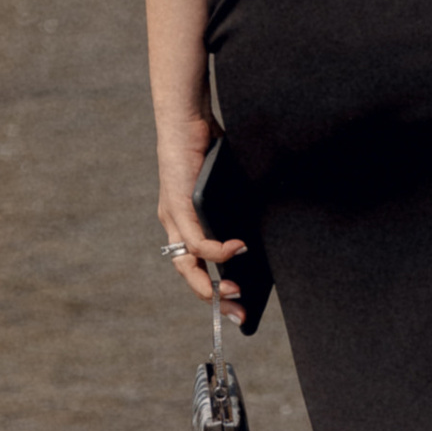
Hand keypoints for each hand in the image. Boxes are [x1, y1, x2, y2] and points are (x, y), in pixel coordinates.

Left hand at [156, 115, 245, 312]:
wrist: (187, 117)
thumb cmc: (207, 147)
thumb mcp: (225, 187)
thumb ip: (234, 210)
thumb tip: (257, 233)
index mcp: (184, 220)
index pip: (194, 264)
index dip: (214, 287)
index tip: (237, 305)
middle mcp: (174, 222)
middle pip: (187, 272)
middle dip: (213, 297)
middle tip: (237, 313)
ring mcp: (173, 216)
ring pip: (186, 263)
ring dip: (211, 282)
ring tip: (235, 290)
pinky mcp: (177, 205)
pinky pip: (195, 240)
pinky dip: (216, 250)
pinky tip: (237, 249)